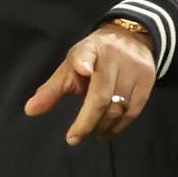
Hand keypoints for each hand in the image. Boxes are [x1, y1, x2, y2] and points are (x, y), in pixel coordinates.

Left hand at [24, 22, 156, 144]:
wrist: (130, 39)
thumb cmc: (93, 59)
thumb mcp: (70, 67)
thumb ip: (52, 90)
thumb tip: (29, 111)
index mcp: (90, 49)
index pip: (86, 53)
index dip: (84, 62)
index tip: (82, 70)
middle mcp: (113, 57)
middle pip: (101, 95)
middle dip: (86, 121)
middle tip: (74, 138)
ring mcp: (133, 69)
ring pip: (118, 107)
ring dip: (102, 126)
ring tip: (91, 132)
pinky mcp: (147, 81)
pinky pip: (133, 111)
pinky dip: (119, 125)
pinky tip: (107, 130)